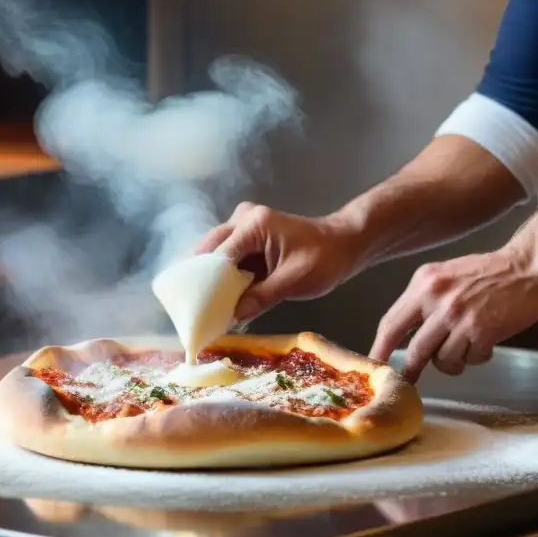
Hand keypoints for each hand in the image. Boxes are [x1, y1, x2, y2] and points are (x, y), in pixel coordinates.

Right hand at [194, 202, 362, 322]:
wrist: (345, 243)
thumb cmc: (325, 259)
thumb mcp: (293, 282)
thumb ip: (260, 298)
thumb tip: (231, 317)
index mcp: (254, 225)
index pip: (218, 255)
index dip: (205, 282)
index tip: (195, 307)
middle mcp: (243, 219)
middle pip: (209, 249)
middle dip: (200, 277)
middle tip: (192, 306)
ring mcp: (244, 225)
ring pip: (215, 252)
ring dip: (210, 277)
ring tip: (200, 304)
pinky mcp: (248, 236)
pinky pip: (228, 256)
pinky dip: (224, 275)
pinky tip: (218, 297)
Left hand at [368, 247, 537, 382]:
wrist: (525, 267)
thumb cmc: (483, 272)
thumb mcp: (441, 275)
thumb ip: (421, 299)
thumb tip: (401, 331)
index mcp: (424, 285)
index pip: (391, 323)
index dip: (379, 348)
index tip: (373, 364)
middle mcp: (439, 301)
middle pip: (415, 350)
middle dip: (411, 370)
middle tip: (409, 380)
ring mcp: (461, 318)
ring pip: (443, 360)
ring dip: (452, 362)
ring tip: (463, 349)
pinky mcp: (484, 332)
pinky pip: (470, 360)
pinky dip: (475, 357)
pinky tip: (482, 344)